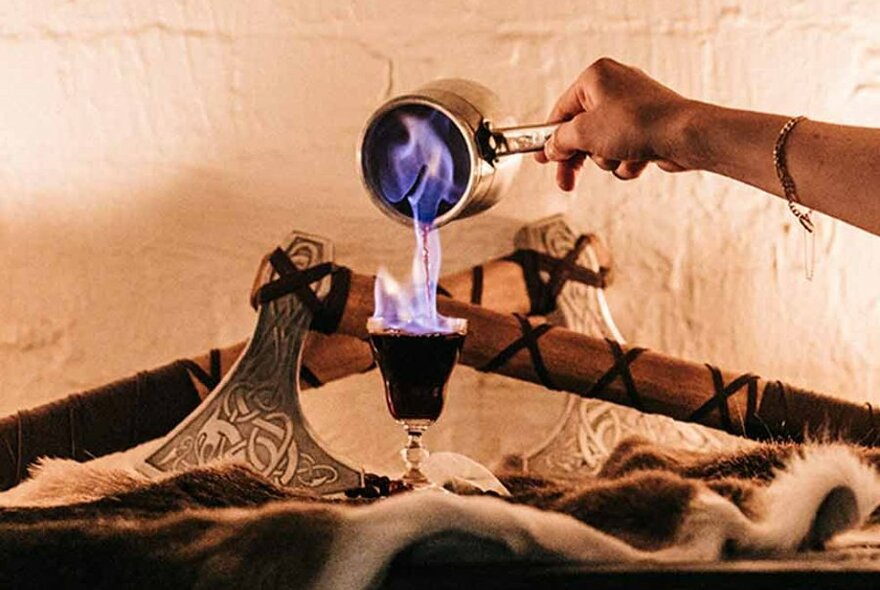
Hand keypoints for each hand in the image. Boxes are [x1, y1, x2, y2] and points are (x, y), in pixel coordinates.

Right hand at [536, 58, 693, 190]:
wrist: (685, 136)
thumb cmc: (638, 124)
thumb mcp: (585, 133)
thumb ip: (561, 140)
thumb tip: (552, 147)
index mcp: (596, 77)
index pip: (562, 110)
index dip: (550, 138)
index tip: (542, 158)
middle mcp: (615, 87)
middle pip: (582, 131)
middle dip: (579, 158)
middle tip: (567, 182)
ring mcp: (633, 107)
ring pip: (603, 144)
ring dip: (608, 159)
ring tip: (620, 157)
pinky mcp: (648, 126)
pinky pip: (625, 150)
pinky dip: (627, 161)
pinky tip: (638, 160)